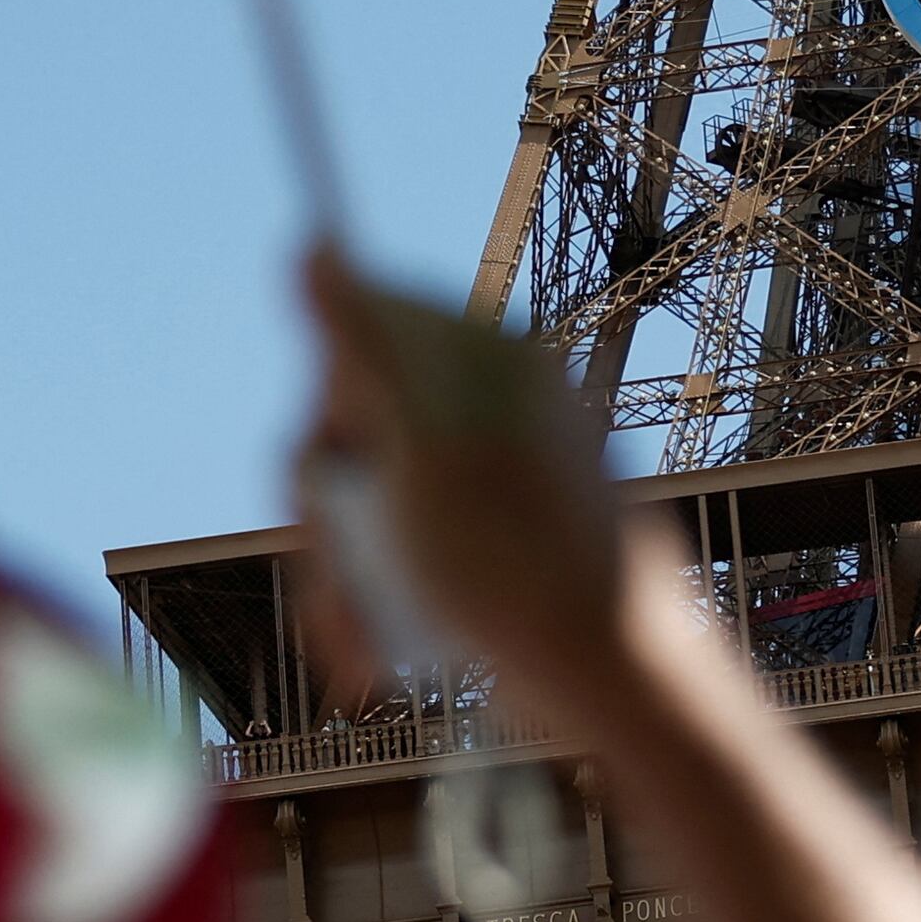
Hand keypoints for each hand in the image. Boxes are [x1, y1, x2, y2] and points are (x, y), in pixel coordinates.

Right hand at [293, 253, 654, 726]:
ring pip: (367, 503)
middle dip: (326, 513)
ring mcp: (486, 476)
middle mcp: (489, 405)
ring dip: (341, 573)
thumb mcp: (418, 445)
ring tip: (357, 640)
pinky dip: (376, 595)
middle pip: (354, 430)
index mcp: (486, 358)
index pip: (359, 341)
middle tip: (337, 571)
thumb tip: (313, 242)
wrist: (607, 678)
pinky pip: (401, 548)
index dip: (330, 415)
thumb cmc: (513, 565)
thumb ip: (362, 341)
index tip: (337, 471)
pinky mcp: (486, 540)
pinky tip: (372, 648)